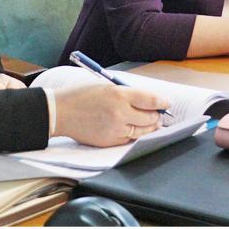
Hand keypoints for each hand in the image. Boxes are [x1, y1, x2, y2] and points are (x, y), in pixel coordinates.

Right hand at [52, 84, 170, 146]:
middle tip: (160, 114)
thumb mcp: (106, 87)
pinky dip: (135, 135)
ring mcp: (115, 129)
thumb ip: (126, 94)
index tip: (167, 103)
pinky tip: (137, 131)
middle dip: (157, 115)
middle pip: (149, 117)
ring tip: (154, 124)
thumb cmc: (81, 95)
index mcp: (119, 95)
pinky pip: (129, 140)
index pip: (150, 100)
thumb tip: (145, 101)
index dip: (162, 102)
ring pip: (142, 131)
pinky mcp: (109, 141)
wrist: (60, 112)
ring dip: (150, 127)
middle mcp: (120, 113)